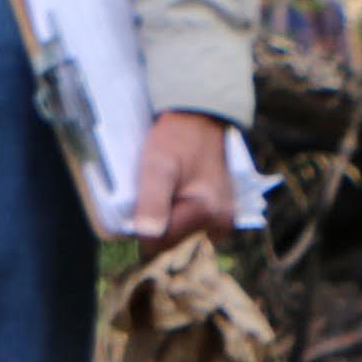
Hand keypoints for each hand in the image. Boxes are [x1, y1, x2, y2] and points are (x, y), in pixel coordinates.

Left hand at [127, 109, 239, 247]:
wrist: (199, 120)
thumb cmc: (177, 138)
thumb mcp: (157, 166)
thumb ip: (152, 201)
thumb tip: (148, 235)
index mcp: (207, 212)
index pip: (158, 242)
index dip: (141, 224)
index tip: (139, 198)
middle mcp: (220, 222)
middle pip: (169, 240)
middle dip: (155, 219)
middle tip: (153, 189)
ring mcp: (222, 219)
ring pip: (177, 233)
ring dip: (165, 215)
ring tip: (165, 187)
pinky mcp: (219, 215)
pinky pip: (189, 226)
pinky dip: (177, 213)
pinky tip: (174, 193)